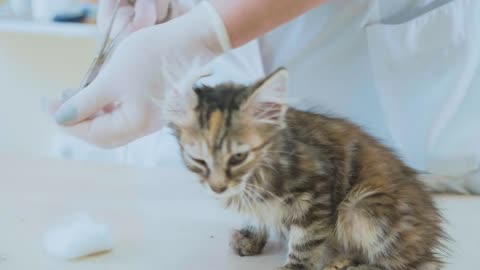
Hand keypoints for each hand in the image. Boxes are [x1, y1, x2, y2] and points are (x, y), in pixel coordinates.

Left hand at [54, 2, 229, 147]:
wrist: (187, 41)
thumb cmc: (150, 56)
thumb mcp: (111, 78)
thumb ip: (85, 102)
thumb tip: (62, 118)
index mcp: (136, 123)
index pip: (93, 134)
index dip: (67, 122)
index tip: (46, 105)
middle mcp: (144, 127)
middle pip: (102, 136)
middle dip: (76, 122)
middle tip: (55, 104)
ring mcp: (150, 119)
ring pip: (112, 127)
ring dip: (89, 115)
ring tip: (71, 95)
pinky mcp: (152, 108)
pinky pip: (123, 116)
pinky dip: (104, 109)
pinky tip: (94, 95)